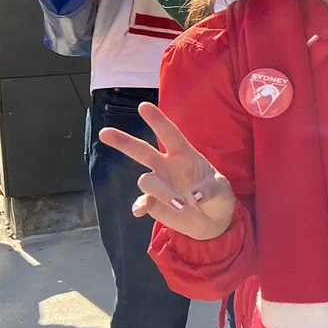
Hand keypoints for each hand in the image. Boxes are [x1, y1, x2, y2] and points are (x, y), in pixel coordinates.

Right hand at [98, 101, 235, 240]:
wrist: (212, 221)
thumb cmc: (217, 197)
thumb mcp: (222, 190)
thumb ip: (210, 190)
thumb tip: (194, 196)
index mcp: (185, 155)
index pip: (170, 134)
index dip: (158, 120)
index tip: (144, 106)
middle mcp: (167, 166)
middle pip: (142, 151)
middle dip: (123, 141)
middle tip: (105, 132)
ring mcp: (159, 184)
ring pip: (146, 180)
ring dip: (162, 192)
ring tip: (181, 205)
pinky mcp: (154, 203)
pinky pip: (142, 201)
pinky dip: (140, 205)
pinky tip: (141, 211)